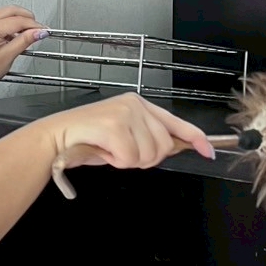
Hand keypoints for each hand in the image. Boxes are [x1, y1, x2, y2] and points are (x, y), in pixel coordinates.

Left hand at [0, 6, 47, 100]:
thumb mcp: (9, 55)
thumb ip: (24, 41)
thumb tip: (38, 32)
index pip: (18, 21)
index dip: (34, 25)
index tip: (44, 30)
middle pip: (12, 11)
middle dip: (28, 17)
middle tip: (39, 27)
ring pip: (7, 13)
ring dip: (20, 19)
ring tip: (31, 31)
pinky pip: (2, 20)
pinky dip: (13, 24)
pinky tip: (19, 34)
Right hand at [35, 93, 214, 171]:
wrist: (55, 137)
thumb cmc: (88, 139)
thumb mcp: (124, 136)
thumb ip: (148, 138)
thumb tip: (176, 148)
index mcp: (139, 104)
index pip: (176, 123)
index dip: (195, 139)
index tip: (209, 151)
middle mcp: (135, 104)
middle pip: (164, 146)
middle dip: (145, 158)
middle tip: (122, 153)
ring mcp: (125, 113)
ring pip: (148, 154)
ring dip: (128, 161)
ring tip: (110, 150)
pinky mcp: (114, 126)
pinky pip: (130, 158)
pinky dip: (116, 161)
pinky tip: (103, 151)